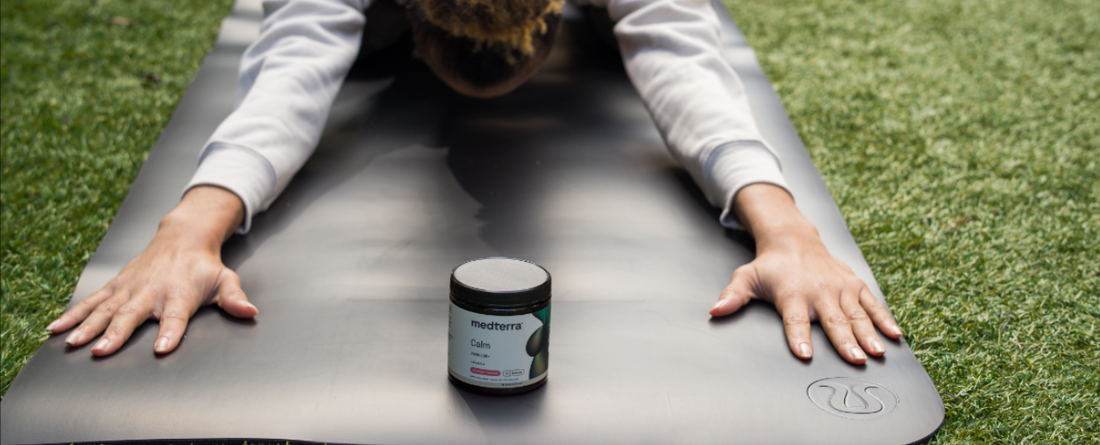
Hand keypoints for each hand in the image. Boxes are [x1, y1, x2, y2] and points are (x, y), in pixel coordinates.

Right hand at [46, 186, 254, 355]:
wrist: (182, 237)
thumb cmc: (204, 266)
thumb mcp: (225, 280)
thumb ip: (235, 298)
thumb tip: (249, 311)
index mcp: (179, 293)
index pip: (176, 317)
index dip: (170, 333)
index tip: (163, 349)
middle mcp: (151, 291)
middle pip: (132, 315)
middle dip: (116, 334)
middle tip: (101, 352)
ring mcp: (129, 288)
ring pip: (105, 309)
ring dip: (87, 327)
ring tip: (72, 344)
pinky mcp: (115, 286)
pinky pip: (91, 302)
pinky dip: (73, 314)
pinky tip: (55, 329)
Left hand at [708, 184, 901, 363]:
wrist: (794, 240)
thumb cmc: (769, 266)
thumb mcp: (746, 278)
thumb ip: (733, 296)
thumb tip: (715, 310)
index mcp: (792, 294)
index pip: (794, 320)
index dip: (799, 337)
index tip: (804, 354)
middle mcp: (819, 291)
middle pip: (832, 320)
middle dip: (844, 341)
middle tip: (856, 360)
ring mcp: (840, 287)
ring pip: (856, 314)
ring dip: (868, 334)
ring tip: (878, 352)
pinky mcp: (854, 284)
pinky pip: (872, 303)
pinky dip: (884, 318)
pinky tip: (896, 335)